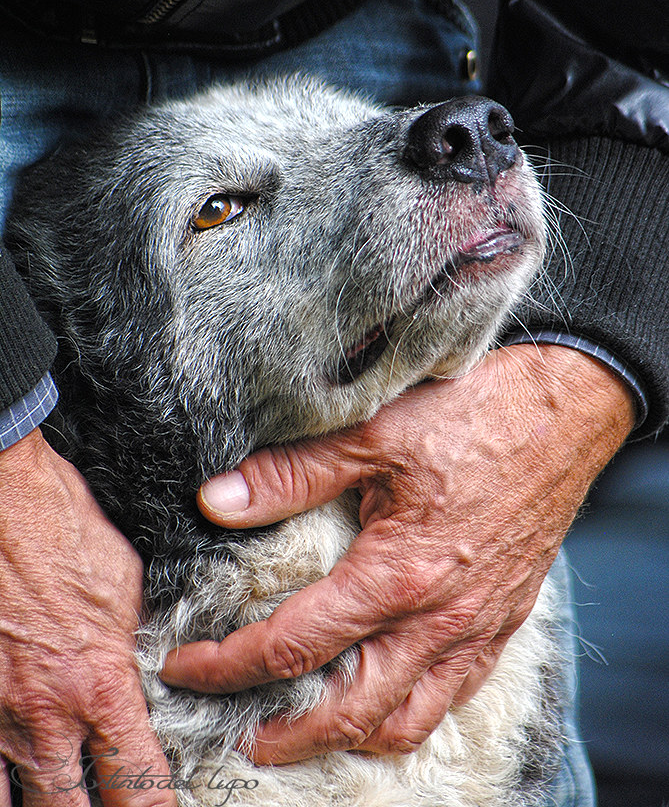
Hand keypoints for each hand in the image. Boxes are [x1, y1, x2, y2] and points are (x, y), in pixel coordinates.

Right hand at [0, 428, 176, 806]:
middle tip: (107, 802)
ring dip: (44, 801)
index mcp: (102, 688)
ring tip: (61, 793)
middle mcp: (45, 718)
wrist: (6, 500)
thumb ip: (134, 646)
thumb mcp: (127, 588)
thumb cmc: (67, 532)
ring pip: (15, 801)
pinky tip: (13, 775)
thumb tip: (145, 672)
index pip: (139, 786)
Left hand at [161, 345, 633, 763]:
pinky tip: (385, 700)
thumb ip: (291, 475)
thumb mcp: (372, 432)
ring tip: (307, 732)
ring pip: (406, 720)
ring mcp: (476, 628)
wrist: (562, 414)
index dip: (230, 664)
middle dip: (285, 733)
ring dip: (348, 737)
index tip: (187, 665)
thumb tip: (218, 502)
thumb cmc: (470, 418)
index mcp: (397, 575)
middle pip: (349, 710)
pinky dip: (408, 715)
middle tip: (239, 734)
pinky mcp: (501, 621)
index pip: (295, 646)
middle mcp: (438, 619)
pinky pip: (453, 696)